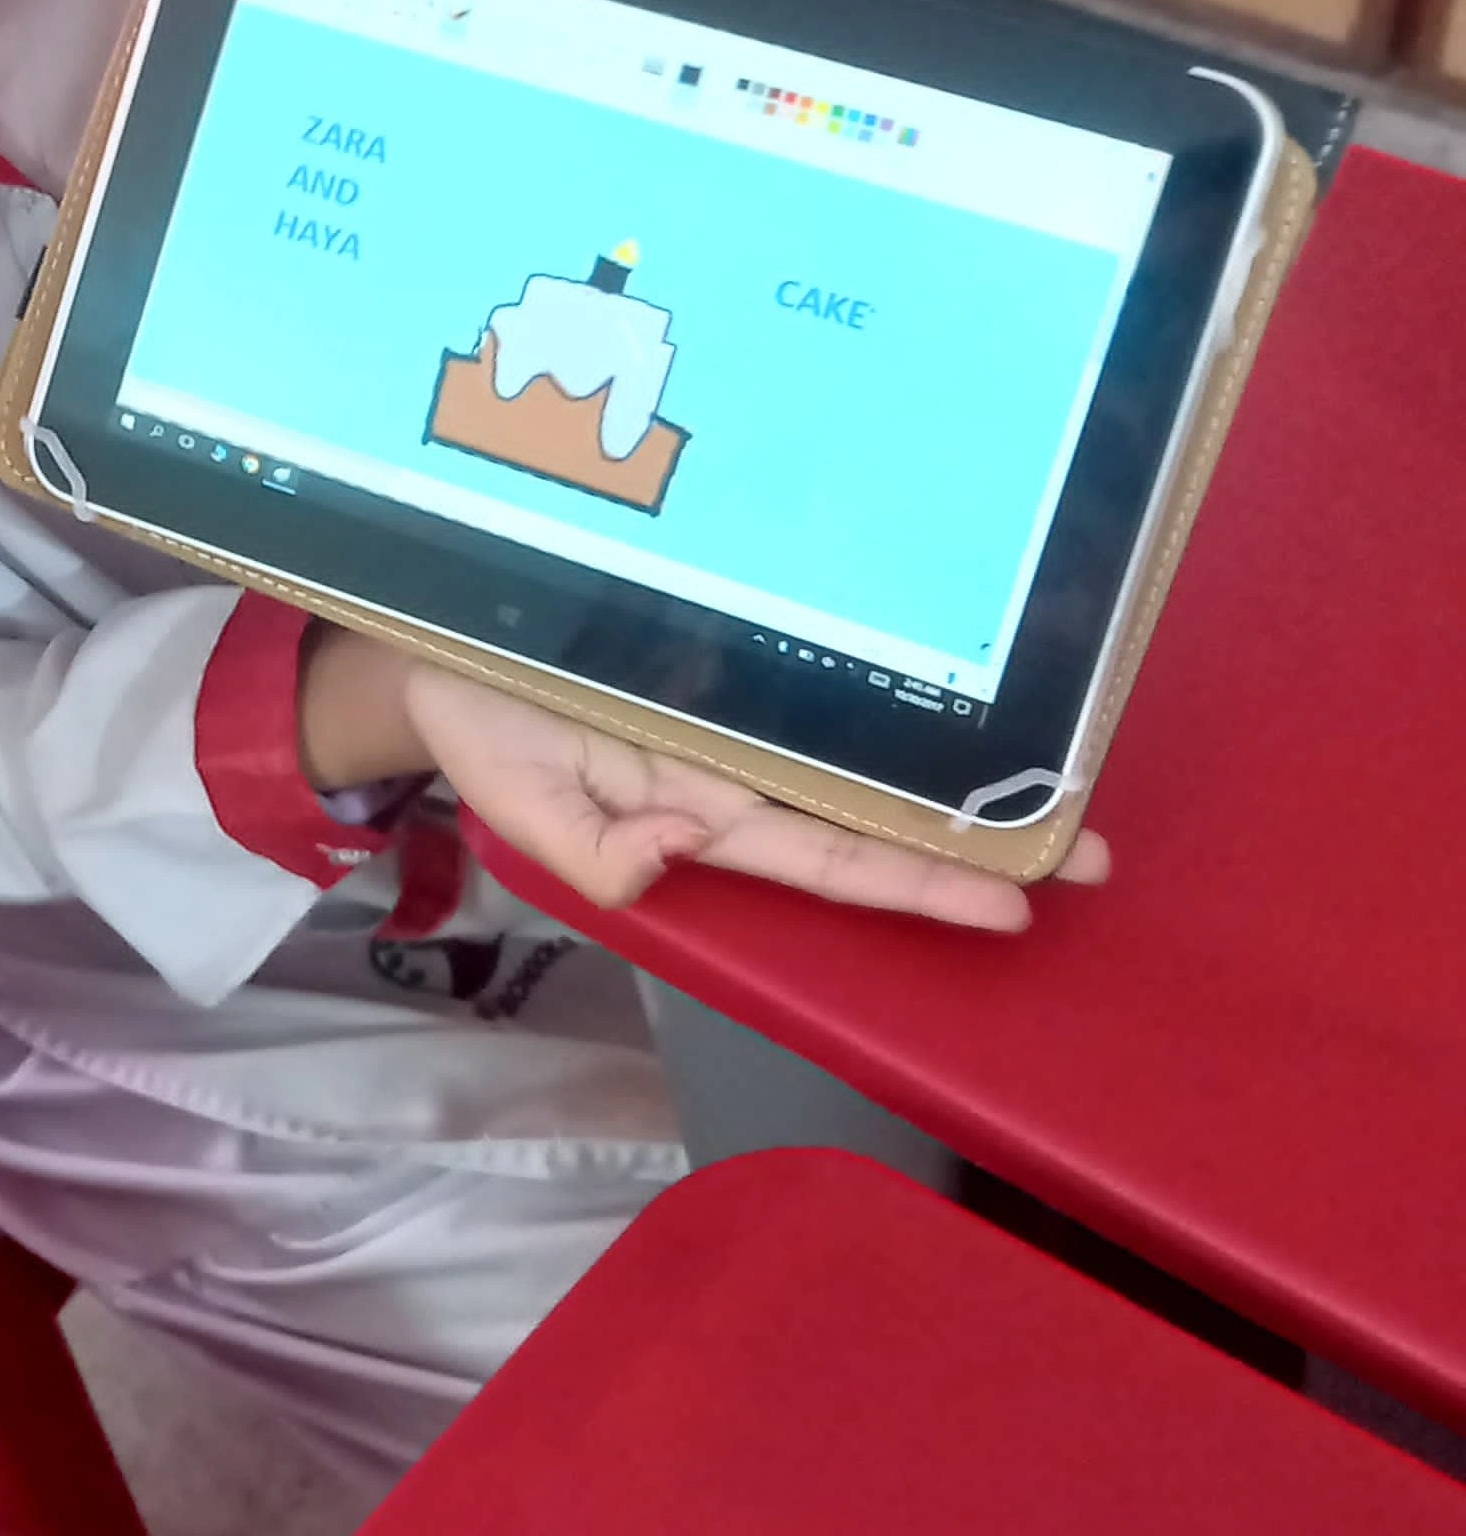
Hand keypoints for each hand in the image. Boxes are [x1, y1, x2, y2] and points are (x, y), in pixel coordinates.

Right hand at [396, 654, 1110, 934]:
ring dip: (961, 762)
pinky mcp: (726, 635)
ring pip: (867, 740)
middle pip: (877, 807)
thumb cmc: (481, 733)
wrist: (435, 644)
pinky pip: (821, 664)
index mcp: (700, 809)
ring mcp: (741, 697)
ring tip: (1065, 776)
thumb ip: (601, 858)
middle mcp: (743, 758)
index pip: (832, 857)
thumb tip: (694, 843)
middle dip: (981, 835)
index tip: (1022, 900)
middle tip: (1101, 850)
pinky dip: (893, 680)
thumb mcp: (523, 813)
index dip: (922, 879)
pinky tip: (960, 674)